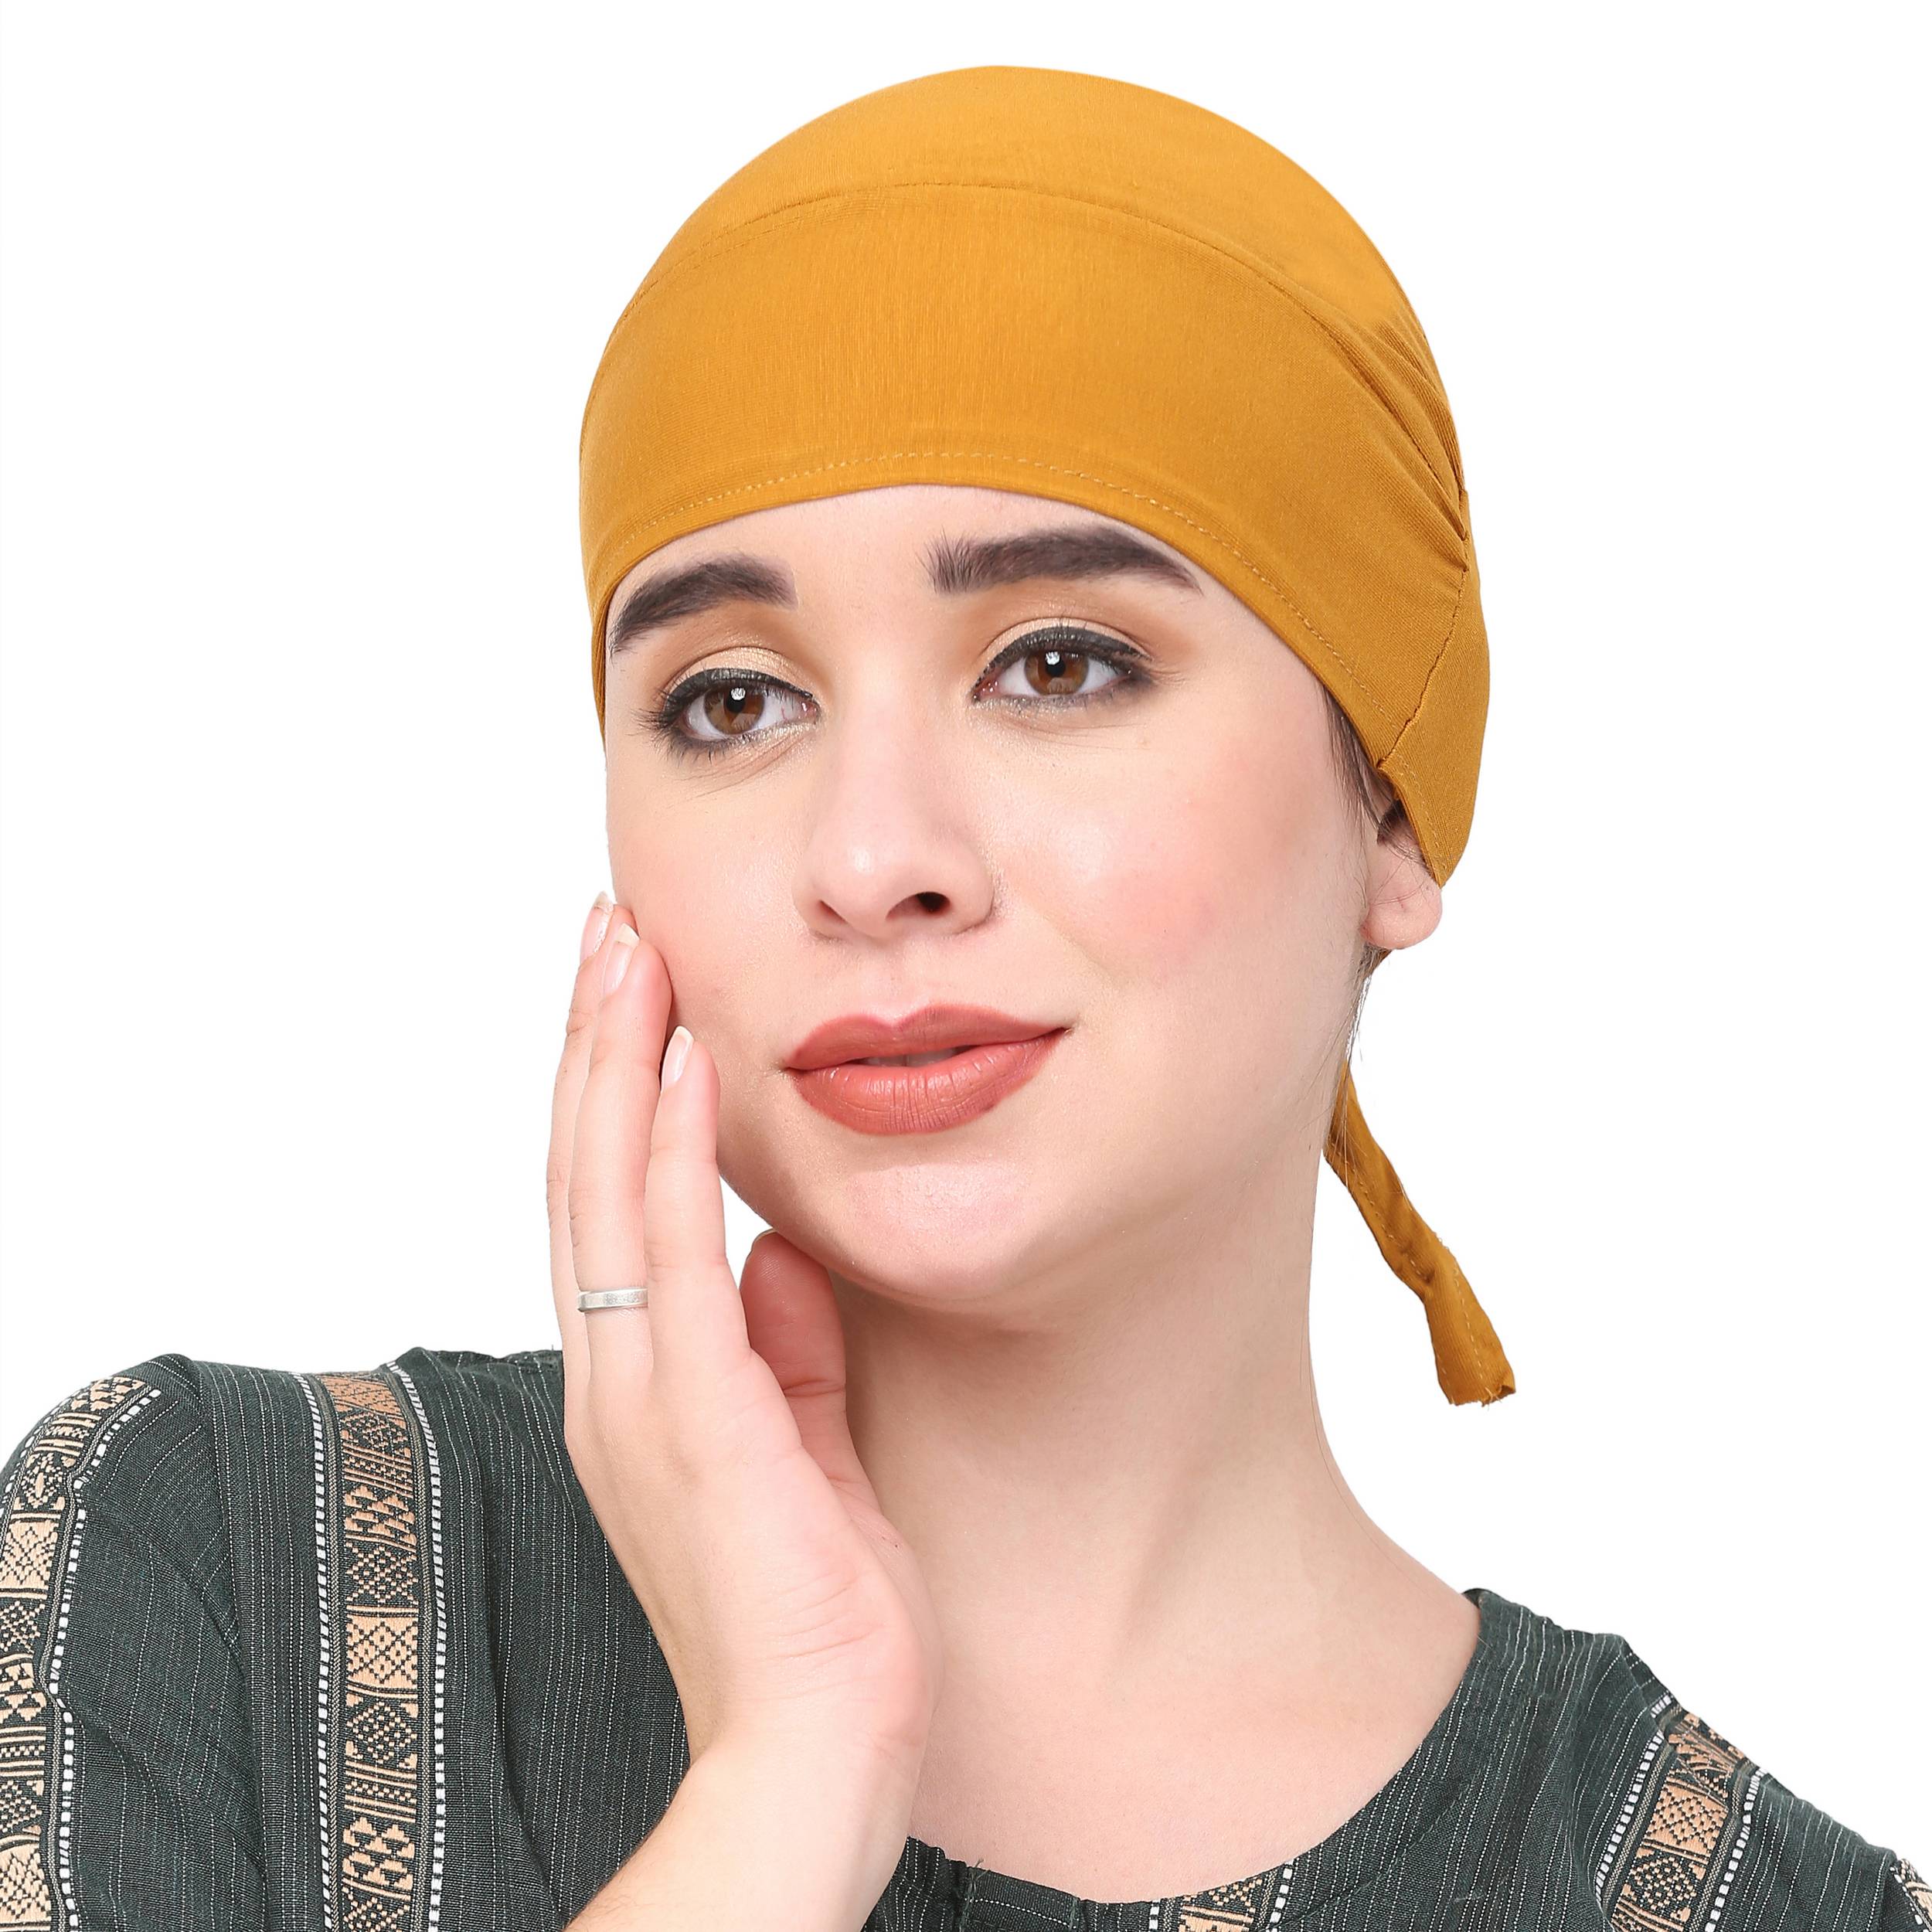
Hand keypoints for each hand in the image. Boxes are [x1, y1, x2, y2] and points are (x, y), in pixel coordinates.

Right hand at [546, 896, 942, 1790]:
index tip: (632, 993)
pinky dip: (668, 1152)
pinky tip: (680, 1065)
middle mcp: (616, 1378)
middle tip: (607, 928)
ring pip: (604, 1192)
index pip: (605, 1206)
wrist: (819, 1753)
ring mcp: (642, 1398)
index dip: (608, 1093)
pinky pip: (671, 1258)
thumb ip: (781, 1349)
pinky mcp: (695, 1420)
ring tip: (628, 949)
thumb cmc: (817, 1612)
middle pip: (582, 1173)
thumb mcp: (801, 1446)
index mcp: (639, 1385)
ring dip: (615, 1063)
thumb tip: (776, 1253)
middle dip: (594, 1044)